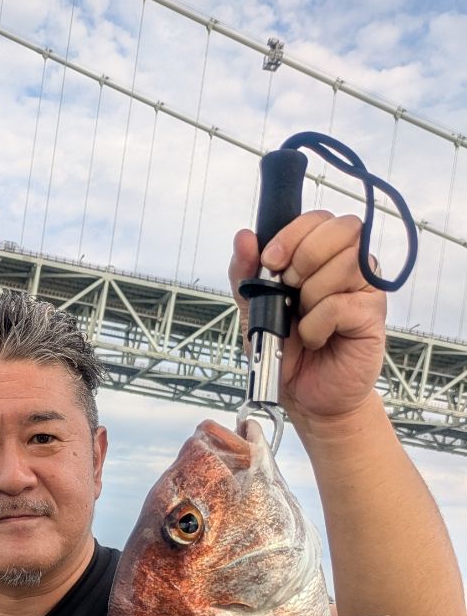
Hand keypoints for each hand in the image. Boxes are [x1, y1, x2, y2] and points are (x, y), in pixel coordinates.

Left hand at [228, 211, 386, 420]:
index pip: (318, 219)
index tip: (271, 261)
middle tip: (290, 289)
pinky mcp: (372, 316)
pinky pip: (341, 303)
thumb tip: (244, 236)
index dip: (293, 234)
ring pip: (345, 263)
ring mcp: (364, 289)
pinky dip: (317, 325)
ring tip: (305, 321)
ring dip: (311, 294)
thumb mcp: (253, 311)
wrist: (304, 396)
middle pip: (343, 228)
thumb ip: (246, 274)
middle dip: (306, 256)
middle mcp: (349, 265)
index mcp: (321, 257)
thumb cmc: (286, 352)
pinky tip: (317, 339)